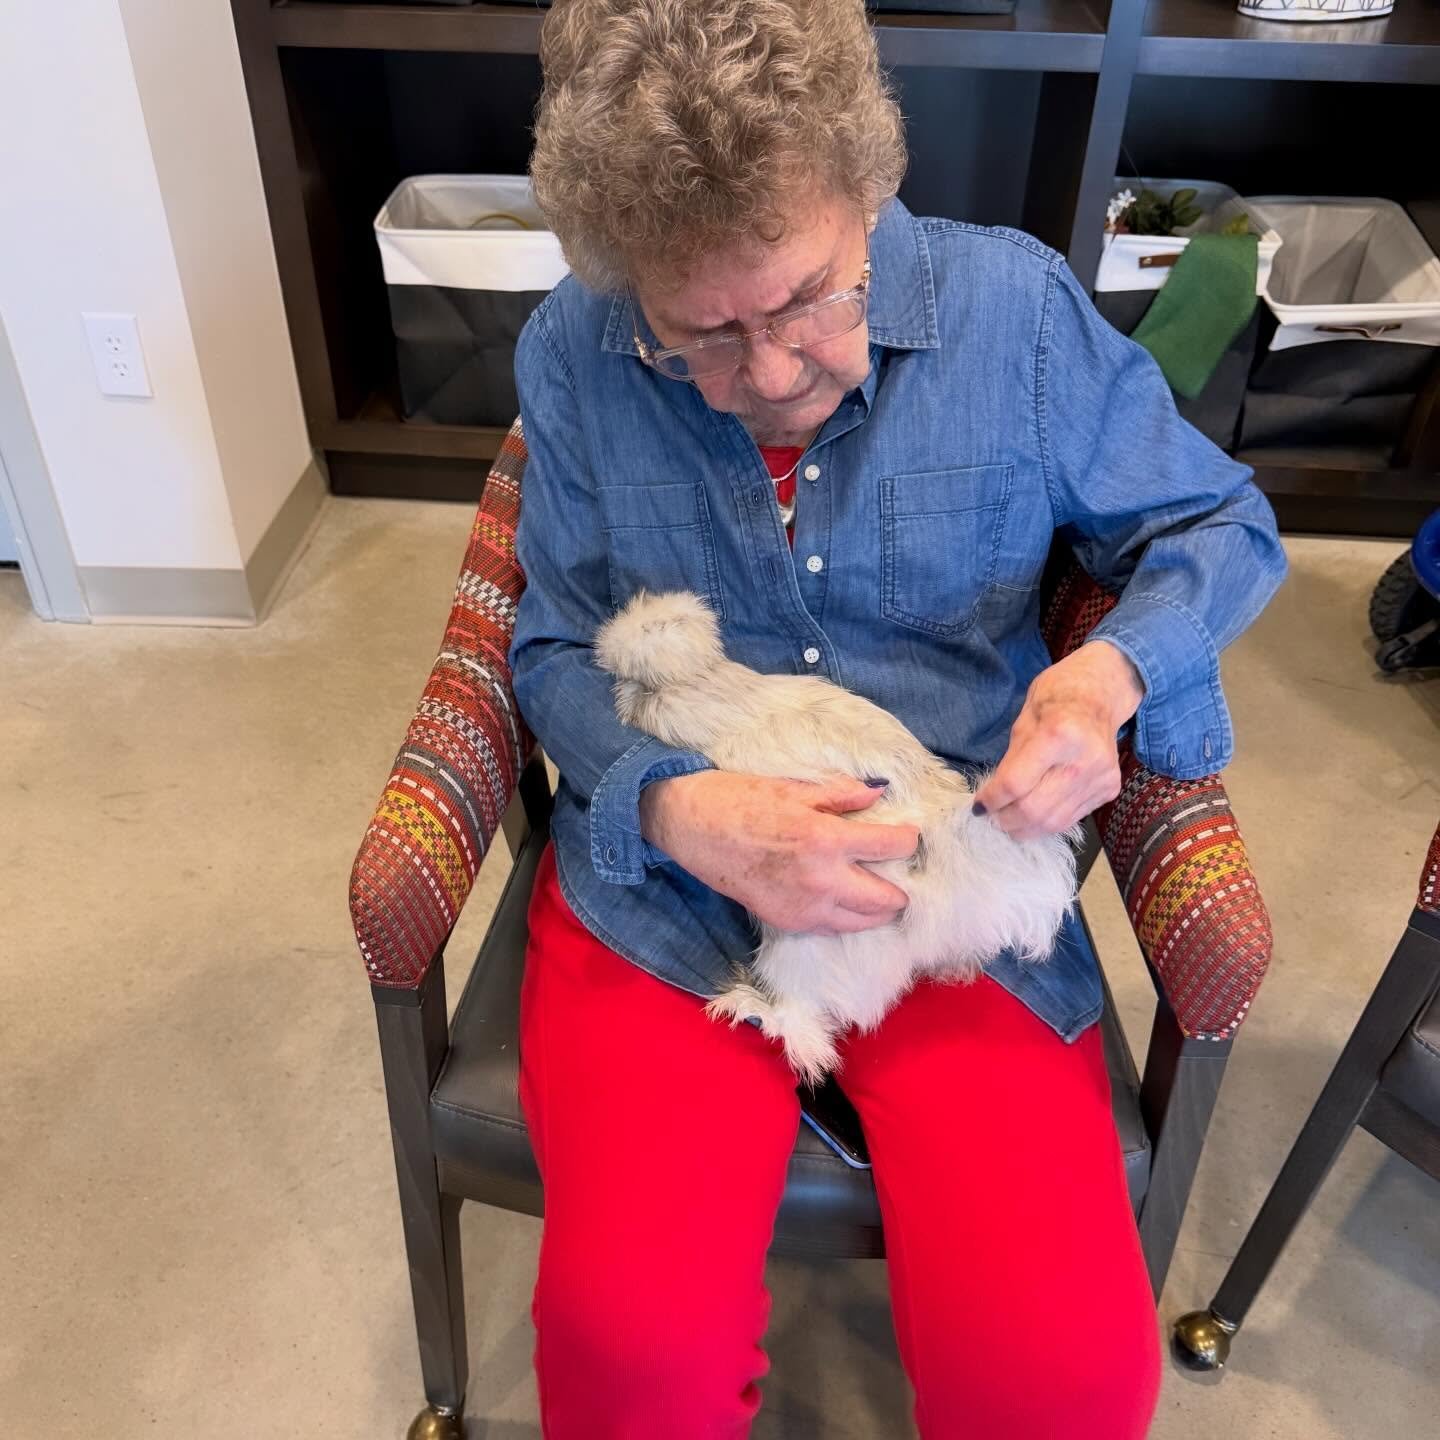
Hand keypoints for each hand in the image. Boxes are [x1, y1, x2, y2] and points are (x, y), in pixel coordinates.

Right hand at [639, 771, 919, 935]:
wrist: (693, 827)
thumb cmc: (741, 799)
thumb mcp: (796, 788)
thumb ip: (842, 795)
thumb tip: (878, 795)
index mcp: (827, 839)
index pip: (893, 847)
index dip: (908, 839)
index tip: (906, 834)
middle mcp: (822, 881)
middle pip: (889, 901)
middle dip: (899, 886)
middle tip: (894, 869)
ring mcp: (805, 908)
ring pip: (865, 923)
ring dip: (875, 906)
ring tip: (870, 885)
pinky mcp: (788, 922)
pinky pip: (834, 927)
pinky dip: (845, 915)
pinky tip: (838, 894)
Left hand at [972, 640, 1144, 841]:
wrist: (1098, 696)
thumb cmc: (1054, 701)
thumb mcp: (1022, 722)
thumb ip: (1010, 762)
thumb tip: (994, 798)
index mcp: (1058, 735)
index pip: (1015, 783)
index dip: (992, 799)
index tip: (978, 806)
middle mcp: (1084, 761)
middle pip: (1034, 810)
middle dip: (1005, 820)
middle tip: (991, 818)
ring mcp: (1101, 778)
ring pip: (1054, 823)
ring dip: (1024, 828)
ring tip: (1008, 822)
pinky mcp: (1110, 790)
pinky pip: (1071, 818)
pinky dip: (1046, 823)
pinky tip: (1033, 816)